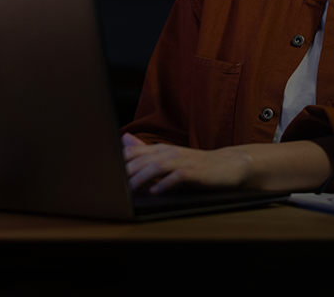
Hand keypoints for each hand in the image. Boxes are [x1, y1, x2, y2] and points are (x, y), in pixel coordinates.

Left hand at [121, 133, 252, 193]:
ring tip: (129, 190)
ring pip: (157, 166)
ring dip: (142, 178)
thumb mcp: (169, 158)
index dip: (117, 164)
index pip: (133, 153)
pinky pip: (178, 177)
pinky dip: (165, 184)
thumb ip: (146, 151)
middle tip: (110, 186)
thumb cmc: (198, 165)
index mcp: (161, 149)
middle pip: (142, 159)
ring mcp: (184, 161)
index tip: (103, 176)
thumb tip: (124, 141)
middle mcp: (170, 152)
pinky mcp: (196, 172)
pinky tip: (156, 192)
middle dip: (125, 172)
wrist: (230, 165)